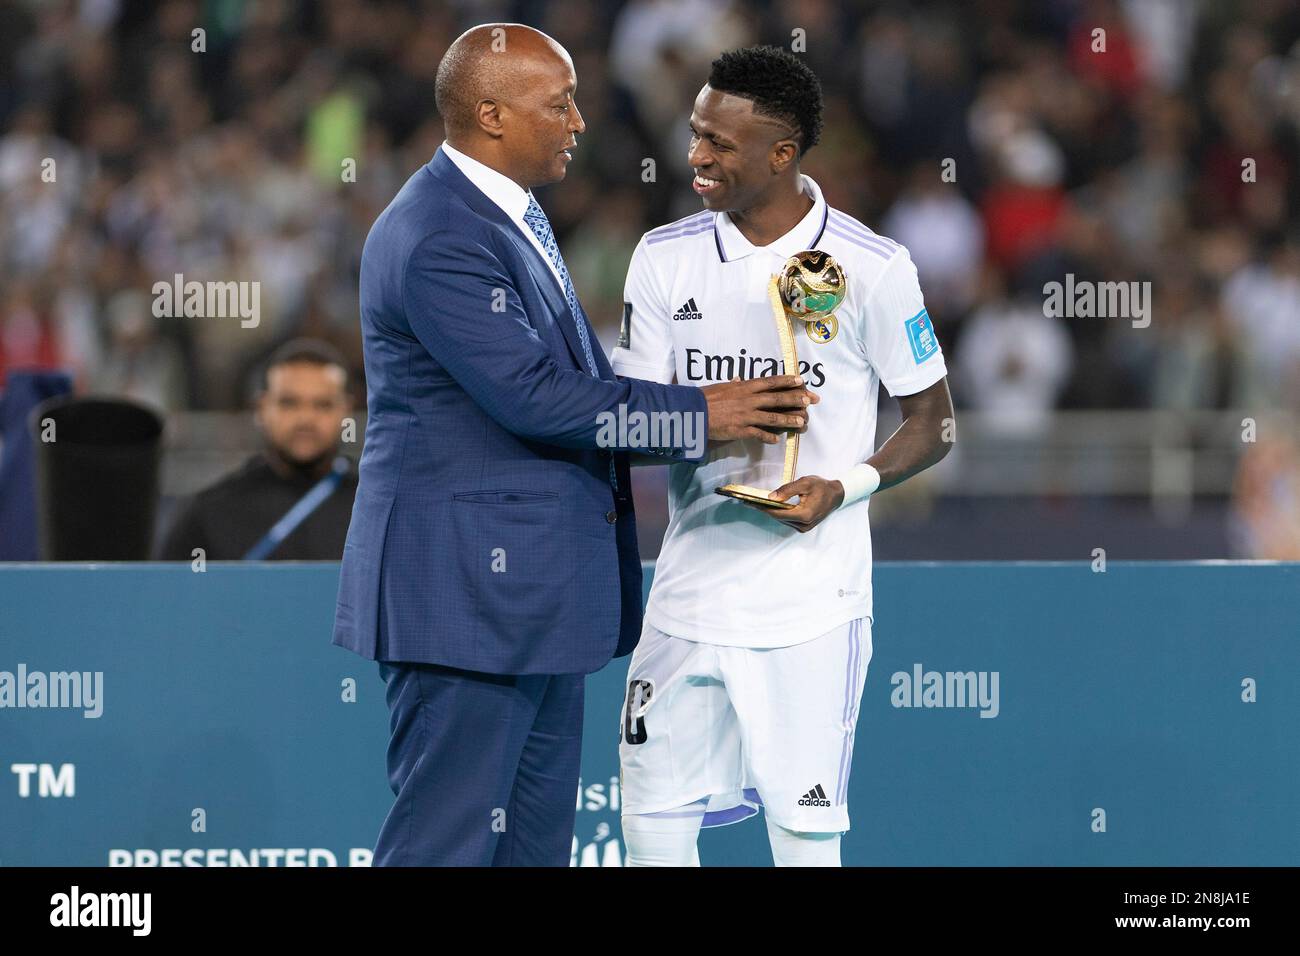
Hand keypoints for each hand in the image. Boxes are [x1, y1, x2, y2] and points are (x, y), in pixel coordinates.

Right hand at [701, 375, 818, 444]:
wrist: (693, 411)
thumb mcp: (720, 386)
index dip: (787, 381)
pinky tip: (777, 439)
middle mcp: (749, 399)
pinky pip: (759, 433)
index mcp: (745, 387)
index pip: (771, 382)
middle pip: (777, 398)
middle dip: (796, 399)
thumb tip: (738, 379)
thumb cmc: (704, 397)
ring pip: (773, 417)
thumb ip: (732, 384)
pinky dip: (769, 436)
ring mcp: (746, 415)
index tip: (801, 380)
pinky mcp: (741, 429)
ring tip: (802, 422)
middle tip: (811, 400)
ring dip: (789, 419)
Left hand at [739, 475, 843, 532]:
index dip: (764, 508)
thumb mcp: (805, 483)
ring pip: (782, 520)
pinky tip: (772, 507)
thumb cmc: (822, 487)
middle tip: (750, 502)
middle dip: (765, 509)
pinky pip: (787, 521)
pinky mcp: (804, 527)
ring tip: (757, 503)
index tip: (751, 503)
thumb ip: (788, 490)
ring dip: (771, 512)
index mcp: (804, 514)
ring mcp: (804, 528)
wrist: (836, 495)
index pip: (778, 513)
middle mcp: (804, 524)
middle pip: (778, 518)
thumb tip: (771, 497)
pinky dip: (780, 514)